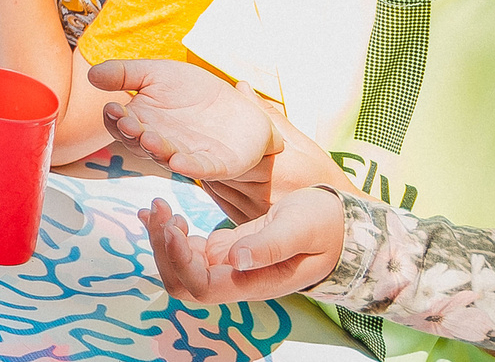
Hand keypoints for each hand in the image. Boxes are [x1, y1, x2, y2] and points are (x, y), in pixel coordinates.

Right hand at [89, 60, 282, 187]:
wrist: (240, 108)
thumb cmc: (194, 91)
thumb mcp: (158, 73)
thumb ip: (125, 73)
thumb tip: (91, 74)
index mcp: (142, 122)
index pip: (119, 124)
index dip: (115, 119)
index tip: (114, 109)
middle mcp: (160, 142)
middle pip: (139, 143)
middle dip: (134, 135)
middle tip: (130, 124)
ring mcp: (187, 155)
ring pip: (166, 157)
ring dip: (157, 151)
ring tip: (150, 139)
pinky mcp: (216, 164)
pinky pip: (201, 168)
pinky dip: (191, 167)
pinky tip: (180, 162)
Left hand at [142, 189, 342, 305]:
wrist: (337, 225)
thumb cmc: (324, 226)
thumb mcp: (300, 229)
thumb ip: (270, 246)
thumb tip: (235, 260)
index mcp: (253, 283)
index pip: (202, 288)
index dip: (179, 263)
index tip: (172, 226)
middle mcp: (235, 280)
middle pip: (181, 282)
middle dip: (162, 248)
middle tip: (159, 207)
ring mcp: (227, 266)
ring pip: (178, 265)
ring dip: (161, 238)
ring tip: (158, 205)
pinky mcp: (225, 250)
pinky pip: (186, 247)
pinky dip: (167, 231)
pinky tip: (157, 211)